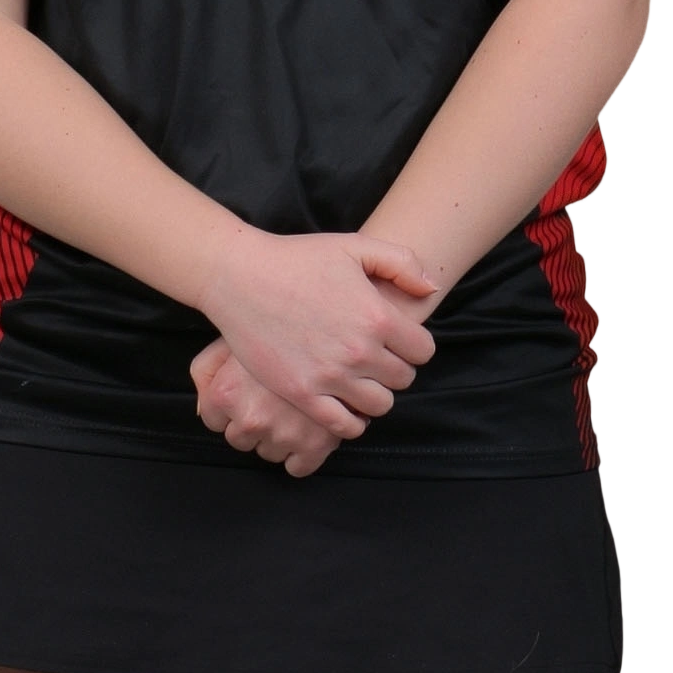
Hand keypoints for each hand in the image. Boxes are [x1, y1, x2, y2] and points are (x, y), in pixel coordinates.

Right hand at [191, 228, 442, 473]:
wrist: (240, 276)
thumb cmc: (297, 258)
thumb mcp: (355, 245)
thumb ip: (402, 263)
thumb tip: (432, 290)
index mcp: (378, 316)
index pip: (424, 351)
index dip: (414, 345)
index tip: (398, 340)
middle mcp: (359, 351)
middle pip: (404, 379)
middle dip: (395, 368)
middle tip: (376, 357)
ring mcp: (330, 377)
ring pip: (379, 405)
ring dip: (376, 394)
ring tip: (361, 380)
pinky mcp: (302, 394)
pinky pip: (344, 426)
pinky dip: (352, 421)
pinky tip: (345, 403)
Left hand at [191, 336, 349, 477]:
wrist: (333, 330)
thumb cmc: (278, 330)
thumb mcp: (227, 340)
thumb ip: (205, 372)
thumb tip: (203, 406)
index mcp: (226, 393)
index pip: (213, 421)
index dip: (230, 407)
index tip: (245, 396)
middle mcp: (251, 417)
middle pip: (240, 440)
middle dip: (254, 422)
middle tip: (271, 399)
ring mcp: (284, 433)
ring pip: (268, 452)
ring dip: (278, 436)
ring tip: (291, 408)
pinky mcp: (315, 444)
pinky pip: (298, 467)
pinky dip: (302, 455)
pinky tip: (306, 431)